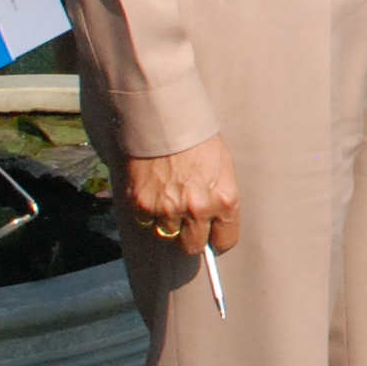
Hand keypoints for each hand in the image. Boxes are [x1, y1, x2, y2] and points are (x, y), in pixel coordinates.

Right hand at [124, 135, 238, 258]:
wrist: (165, 118)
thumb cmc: (198, 140)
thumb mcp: (223, 169)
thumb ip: (221, 200)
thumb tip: (215, 227)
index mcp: (225, 200)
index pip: (225, 241)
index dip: (217, 240)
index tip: (212, 237)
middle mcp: (197, 209)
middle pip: (192, 247)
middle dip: (191, 237)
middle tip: (186, 221)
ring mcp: (167, 209)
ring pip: (167, 235)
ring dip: (167, 223)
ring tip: (167, 198)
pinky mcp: (141, 205)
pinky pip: (145, 223)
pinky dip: (147, 213)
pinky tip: (153, 191)